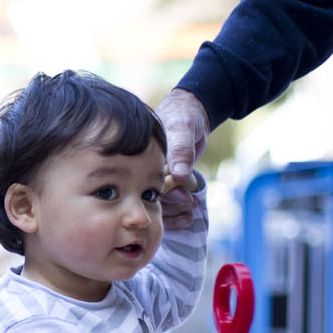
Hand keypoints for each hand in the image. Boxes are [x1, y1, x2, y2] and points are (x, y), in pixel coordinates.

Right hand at [155, 89, 208, 230]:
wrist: (193, 114)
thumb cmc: (184, 116)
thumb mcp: (182, 128)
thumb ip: (181, 150)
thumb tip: (179, 175)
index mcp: (139, 156)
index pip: (142, 180)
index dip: (160, 191)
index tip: (181, 193)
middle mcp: (142, 169)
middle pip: (147, 196)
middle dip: (168, 204)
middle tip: (188, 202)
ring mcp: (153, 178)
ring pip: (157, 203)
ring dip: (173, 210)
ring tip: (190, 211)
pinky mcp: (165, 183)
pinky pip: (166, 203)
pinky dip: (176, 213)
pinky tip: (188, 218)